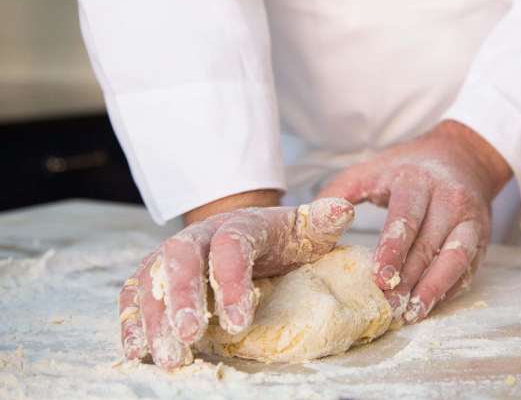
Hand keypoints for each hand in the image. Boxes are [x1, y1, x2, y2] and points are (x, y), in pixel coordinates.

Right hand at [119, 197, 353, 369]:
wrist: (245, 233)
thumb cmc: (280, 239)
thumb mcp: (305, 230)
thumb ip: (322, 222)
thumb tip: (343, 210)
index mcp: (238, 225)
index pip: (230, 246)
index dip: (231, 281)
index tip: (239, 322)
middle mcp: (199, 236)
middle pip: (180, 257)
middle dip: (182, 297)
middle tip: (190, 336)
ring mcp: (172, 255)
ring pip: (150, 277)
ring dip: (153, 317)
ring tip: (166, 356)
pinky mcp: (154, 276)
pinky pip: (134, 292)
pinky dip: (131, 319)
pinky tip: (136, 349)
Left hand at [318, 120, 510, 323]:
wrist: (462, 156)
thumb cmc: (408, 166)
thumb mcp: (372, 168)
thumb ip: (340, 190)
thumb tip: (313, 216)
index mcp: (417, 181)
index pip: (406, 218)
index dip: (393, 249)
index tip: (379, 277)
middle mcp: (449, 198)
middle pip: (429, 243)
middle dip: (409, 278)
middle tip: (389, 307)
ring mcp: (470, 218)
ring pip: (456, 258)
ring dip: (435, 289)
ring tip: (413, 313)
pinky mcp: (481, 236)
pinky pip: (469, 266)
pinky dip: (450, 288)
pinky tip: (431, 304)